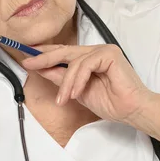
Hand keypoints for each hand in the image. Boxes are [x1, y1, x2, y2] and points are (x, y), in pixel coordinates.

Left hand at [21, 44, 153, 123]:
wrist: (132, 110)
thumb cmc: (111, 102)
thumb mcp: (78, 91)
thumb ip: (62, 78)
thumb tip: (41, 69)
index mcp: (90, 57)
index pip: (64, 52)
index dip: (45, 54)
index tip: (27, 57)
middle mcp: (97, 50)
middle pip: (65, 51)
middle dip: (45, 58)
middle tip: (28, 63)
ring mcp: (104, 50)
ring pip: (74, 61)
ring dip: (65, 82)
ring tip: (63, 99)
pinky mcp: (110, 54)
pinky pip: (85, 65)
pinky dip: (77, 80)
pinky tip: (75, 93)